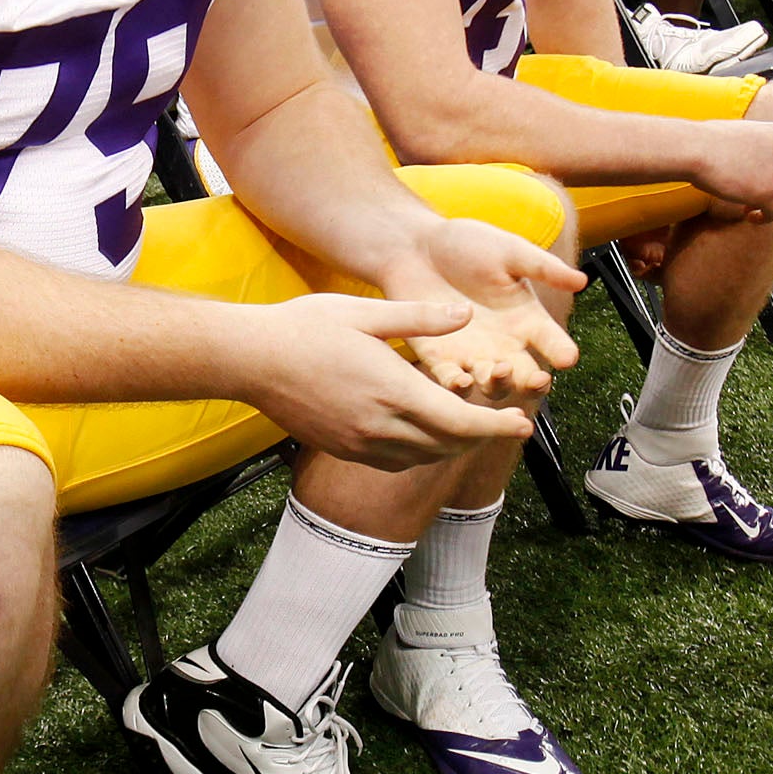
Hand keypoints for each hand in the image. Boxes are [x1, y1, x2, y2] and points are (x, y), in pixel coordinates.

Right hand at [240, 292, 546, 466]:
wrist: (249, 360)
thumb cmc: (304, 328)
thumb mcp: (366, 311)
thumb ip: (420, 317)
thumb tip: (466, 315)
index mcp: (393, 390)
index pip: (460, 422)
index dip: (496, 427)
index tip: (522, 423)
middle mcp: (380, 425)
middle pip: (447, 445)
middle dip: (480, 437)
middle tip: (503, 422)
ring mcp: (359, 442)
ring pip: (421, 458)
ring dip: (450, 446)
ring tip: (468, 428)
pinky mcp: (342, 448)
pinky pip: (393, 461)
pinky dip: (418, 452)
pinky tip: (421, 436)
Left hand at [387, 216, 580, 406]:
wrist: (415, 246)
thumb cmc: (465, 243)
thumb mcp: (510, 251)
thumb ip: (542, 267)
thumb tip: (581, 280)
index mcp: (526, 318)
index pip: (552, 342)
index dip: (562, 351)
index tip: (567, 358)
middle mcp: (504, 343)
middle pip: (526, 376)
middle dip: (533, 382)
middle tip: (537, 378)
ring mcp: (473, 355)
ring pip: (493, 385)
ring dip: (498, 385)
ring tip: (498, 372)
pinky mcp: (440, 359)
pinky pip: (452, 382)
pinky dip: (457, 386)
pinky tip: (461, 379)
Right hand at [683, 117, 772, 219]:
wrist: (694, 148)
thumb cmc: (707, 140)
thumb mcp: (743, 133)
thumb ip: (760, 145)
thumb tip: (761, 165)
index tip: (767, 181)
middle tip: (756, 195)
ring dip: (769, 204)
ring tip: (748, 206)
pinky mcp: (767, 193)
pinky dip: (763, 218)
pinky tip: (749, 216)